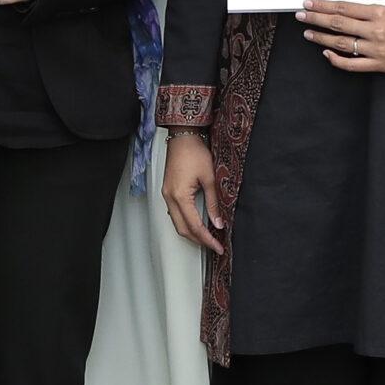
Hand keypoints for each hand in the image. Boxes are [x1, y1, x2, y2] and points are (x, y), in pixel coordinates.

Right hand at [161, 131, 223, 253]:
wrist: (183, 137)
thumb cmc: (195, 153)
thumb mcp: (209, 179)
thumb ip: (213, 203)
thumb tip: (218, 223)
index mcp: (179, 196)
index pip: (195, 226)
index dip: (207, 239)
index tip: (218, 246)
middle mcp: (169, 198)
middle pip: (183, 229)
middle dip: (199, 240)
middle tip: (214, 245)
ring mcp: (166, 195)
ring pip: (177, 223)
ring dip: (192, 232)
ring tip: (208, 237)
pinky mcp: (168, 191)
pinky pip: (175, 214)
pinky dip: (186, 222)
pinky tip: (197, 223)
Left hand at [296, 0, 384, 73]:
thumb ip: (370, 10)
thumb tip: (344, 7)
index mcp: (378, 12)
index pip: (343, 8)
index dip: (323, 5)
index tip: (309, 3)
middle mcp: (375, 30)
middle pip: (338, 23)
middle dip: (316, 19)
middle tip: (301, 16)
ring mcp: (376, 49)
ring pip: (341, 43)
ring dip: (322, 38)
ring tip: (308, 33)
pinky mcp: (380, 64)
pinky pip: (353, 64)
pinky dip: (337, 59)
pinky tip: (327, 54)